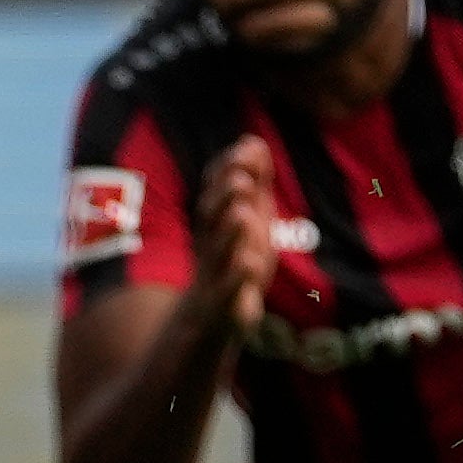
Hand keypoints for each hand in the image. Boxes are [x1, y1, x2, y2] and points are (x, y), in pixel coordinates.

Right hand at [192, 136, 280, 324]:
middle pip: (210, 216)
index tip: (249, 149)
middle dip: (224, 195)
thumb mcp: (248, 218)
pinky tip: (250, 263)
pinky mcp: (222, 305)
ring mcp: (214, 274)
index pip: (215, 189)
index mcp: (215, 221)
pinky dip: (238, 278)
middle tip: (241, 179)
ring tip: (242, 214)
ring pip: (218, 252)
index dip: (228, 168)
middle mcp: (210, 244)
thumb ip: (253, 182)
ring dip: (229, 232)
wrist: (209, 321)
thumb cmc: (231, 263)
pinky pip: (227, 292)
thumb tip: (252, 141)